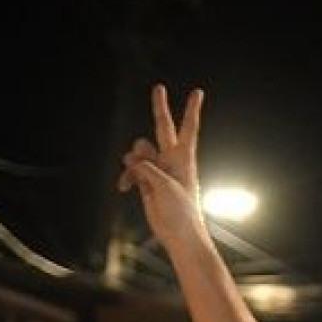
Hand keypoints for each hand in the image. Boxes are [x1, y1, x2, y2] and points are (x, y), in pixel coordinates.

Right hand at [115, 84, 206, 243]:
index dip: (191, 110)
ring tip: (136, 177)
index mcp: (184, 159)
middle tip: (159, 87)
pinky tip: (124, 188)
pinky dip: (126, 176)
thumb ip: (147, 168)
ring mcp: (158, 169)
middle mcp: (172, 160)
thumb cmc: (181, 212)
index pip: (188, 128)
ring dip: (133, 161)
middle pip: (162, 128)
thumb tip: (130, 159)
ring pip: (139, 151)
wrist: (178, 235)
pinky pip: (132, 169)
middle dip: (160, 108)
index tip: (198, 92)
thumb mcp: (165, 186)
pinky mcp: (147, 181)